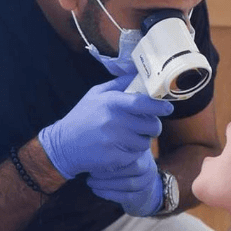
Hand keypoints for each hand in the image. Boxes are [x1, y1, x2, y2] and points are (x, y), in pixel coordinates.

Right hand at [38, 76, 172, 178]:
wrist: (63, 145)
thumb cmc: (82, 117)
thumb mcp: (96, 94)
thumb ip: (119, 84)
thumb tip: (139, 72)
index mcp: (111, 102)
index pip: (143, 103)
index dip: (159, 106)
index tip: (168, 107)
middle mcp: (113, 121)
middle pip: (151, 125)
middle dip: (152, 126)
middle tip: (144, 126)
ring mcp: (113, 141)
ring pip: (145, 142)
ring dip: (140, 141)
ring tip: (127, 138)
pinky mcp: (114, 158)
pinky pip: (135, 156)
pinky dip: (131, 154)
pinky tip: (119, 149)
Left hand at [87, 149, 162, 216]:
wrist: (141, 194)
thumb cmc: (124, 170)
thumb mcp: (122, 156)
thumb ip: (113, 149)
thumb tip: (91, 145)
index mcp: (143, 153)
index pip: (131, 152)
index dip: (113, 156)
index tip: (94, 158)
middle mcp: (149, 167)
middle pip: (133, 167)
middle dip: (109, 170)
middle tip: (91, 172)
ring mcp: (147, 183)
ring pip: (128, 183)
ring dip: (106, 183)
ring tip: (90, 181)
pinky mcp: (141, 197)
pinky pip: (125, 196)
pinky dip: (108, 193)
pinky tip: (96, 190)